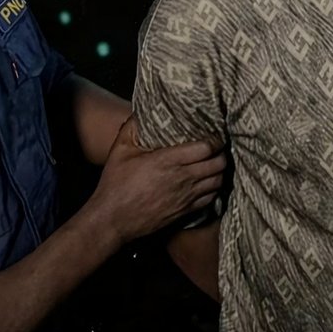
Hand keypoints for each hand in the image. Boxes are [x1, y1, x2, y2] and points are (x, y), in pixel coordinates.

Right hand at [85, 117, 226, 245]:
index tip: (213, 134)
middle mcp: (182, 178)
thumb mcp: (119, 151)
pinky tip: (207, 181)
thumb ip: (132, 127)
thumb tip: (141, 110)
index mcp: (168, 160)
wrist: (112, 220)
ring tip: (214, 162)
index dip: (215, 139)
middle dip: (221, 153)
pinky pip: (211, 198)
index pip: (206, 148)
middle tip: (216, 147)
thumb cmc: (115, 184)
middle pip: (218, 163)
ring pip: (218, 181)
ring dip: (219, 170)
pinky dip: (214, 188)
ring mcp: (186, 197)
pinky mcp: (185, 211)